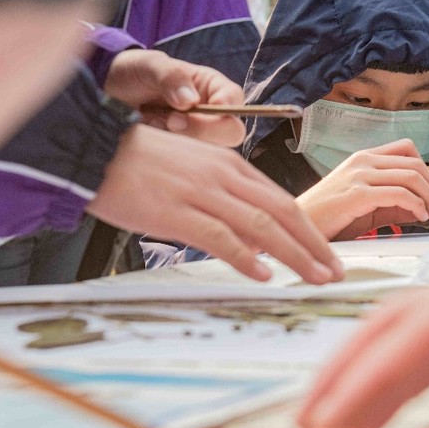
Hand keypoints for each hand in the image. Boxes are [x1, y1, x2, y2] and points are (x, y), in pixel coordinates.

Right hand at [87, 125, 342, 283]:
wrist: (94, 149)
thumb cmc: (138, 163)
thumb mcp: (191, 171)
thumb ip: (221, 198)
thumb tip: (248, 238)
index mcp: (229, 165)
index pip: (280, 199)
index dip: (309, 229)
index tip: (327, 253)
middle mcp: (222, 176)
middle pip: (282, 212)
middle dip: (314, 244)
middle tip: (335, 271)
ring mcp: (201, 193)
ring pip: (261, 226)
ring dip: (294, 255)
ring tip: (315, 278)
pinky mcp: (176, 211)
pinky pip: (219, 237)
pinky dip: (245, 257)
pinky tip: (263, 275)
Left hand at [104, 49, 246, 146]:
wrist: (106, 94)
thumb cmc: (133, 72)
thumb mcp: (148, 65)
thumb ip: (170, 76)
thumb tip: (189, 101)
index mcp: (212, 88)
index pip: (234, 102)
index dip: (223, 110)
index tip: (191, 107)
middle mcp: (210, 115)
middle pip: (229, 134)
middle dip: (200, 130)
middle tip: (171, 122)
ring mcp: (195, 137)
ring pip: (208, 153)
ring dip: (180, 142)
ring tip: (153, 123)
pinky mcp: (180, 156)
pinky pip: (185, 164)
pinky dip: (167, 154)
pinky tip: (149, 136)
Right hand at [295, 139, 428, 240]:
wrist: (300, 228)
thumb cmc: (329, 219)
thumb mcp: (364, 204)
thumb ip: (392, 203)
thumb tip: (422, 208)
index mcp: (362, 158)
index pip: (406, 148)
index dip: (426, 169)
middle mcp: (362, 161)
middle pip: (414, 162)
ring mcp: (359, 175)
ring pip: (411, 176)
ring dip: (428, 197)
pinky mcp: (357, 194)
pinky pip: (399, 194)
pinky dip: (416, 205)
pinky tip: (417, 217)